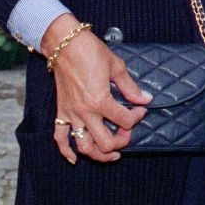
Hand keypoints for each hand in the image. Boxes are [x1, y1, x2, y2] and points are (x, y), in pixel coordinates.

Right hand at [45, 18, 151, 164]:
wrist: (65, 44)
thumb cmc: (90, 51)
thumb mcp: (116, 67)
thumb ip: (130, 87)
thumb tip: (145, 98)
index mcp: (100, 100)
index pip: (124, 120)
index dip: (137, 117)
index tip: (140, 109)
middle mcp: (85, 112)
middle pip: (106, 142)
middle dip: (121, 141)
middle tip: (127, 132)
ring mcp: (71, 114)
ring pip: (84, 146)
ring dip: (99, 154)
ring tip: (111, 153)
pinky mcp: (61, 112)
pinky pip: (60, 138)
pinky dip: (66, 152)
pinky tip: (75, 159)